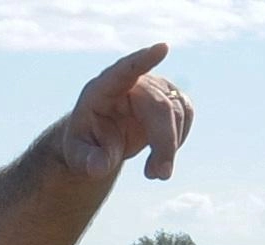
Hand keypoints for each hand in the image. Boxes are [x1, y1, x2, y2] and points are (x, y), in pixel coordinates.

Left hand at [61, 43, 192, 180]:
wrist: (98, 142)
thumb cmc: (86, 145)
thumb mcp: (80, 157)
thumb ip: (89, 161)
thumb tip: (98, 168)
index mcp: (101, 90)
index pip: (124, 70)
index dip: (142, 60)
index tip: (162, 48)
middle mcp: (130, 83)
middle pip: (159, 106)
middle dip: (164, 142)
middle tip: (160, 175)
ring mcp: (152, 86)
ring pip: (177, 111)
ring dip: (170, 147)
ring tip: (153, 173)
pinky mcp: (169, 96)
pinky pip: (185, 113)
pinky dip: (179, 139)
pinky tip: (162, 156)